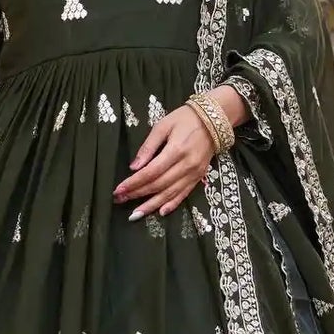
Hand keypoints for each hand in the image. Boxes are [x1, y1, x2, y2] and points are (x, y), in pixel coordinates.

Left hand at [114, 85, 247, 218]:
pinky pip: (184, 194)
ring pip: (170, 193)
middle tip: (120, 200)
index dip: (134, 183)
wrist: (214, 120)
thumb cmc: (184, 119)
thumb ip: (148, 147)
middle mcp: (186, 165)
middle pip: (158, 185)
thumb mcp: (163, 126)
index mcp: (175, 150)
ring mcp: (194, 173)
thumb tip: (134, 167)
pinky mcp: (199, 177)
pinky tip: (160, 212)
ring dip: (151, 205)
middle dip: (138, 194)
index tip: (118, 190)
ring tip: (135, 214)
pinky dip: (172, 204)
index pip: (151, 172)